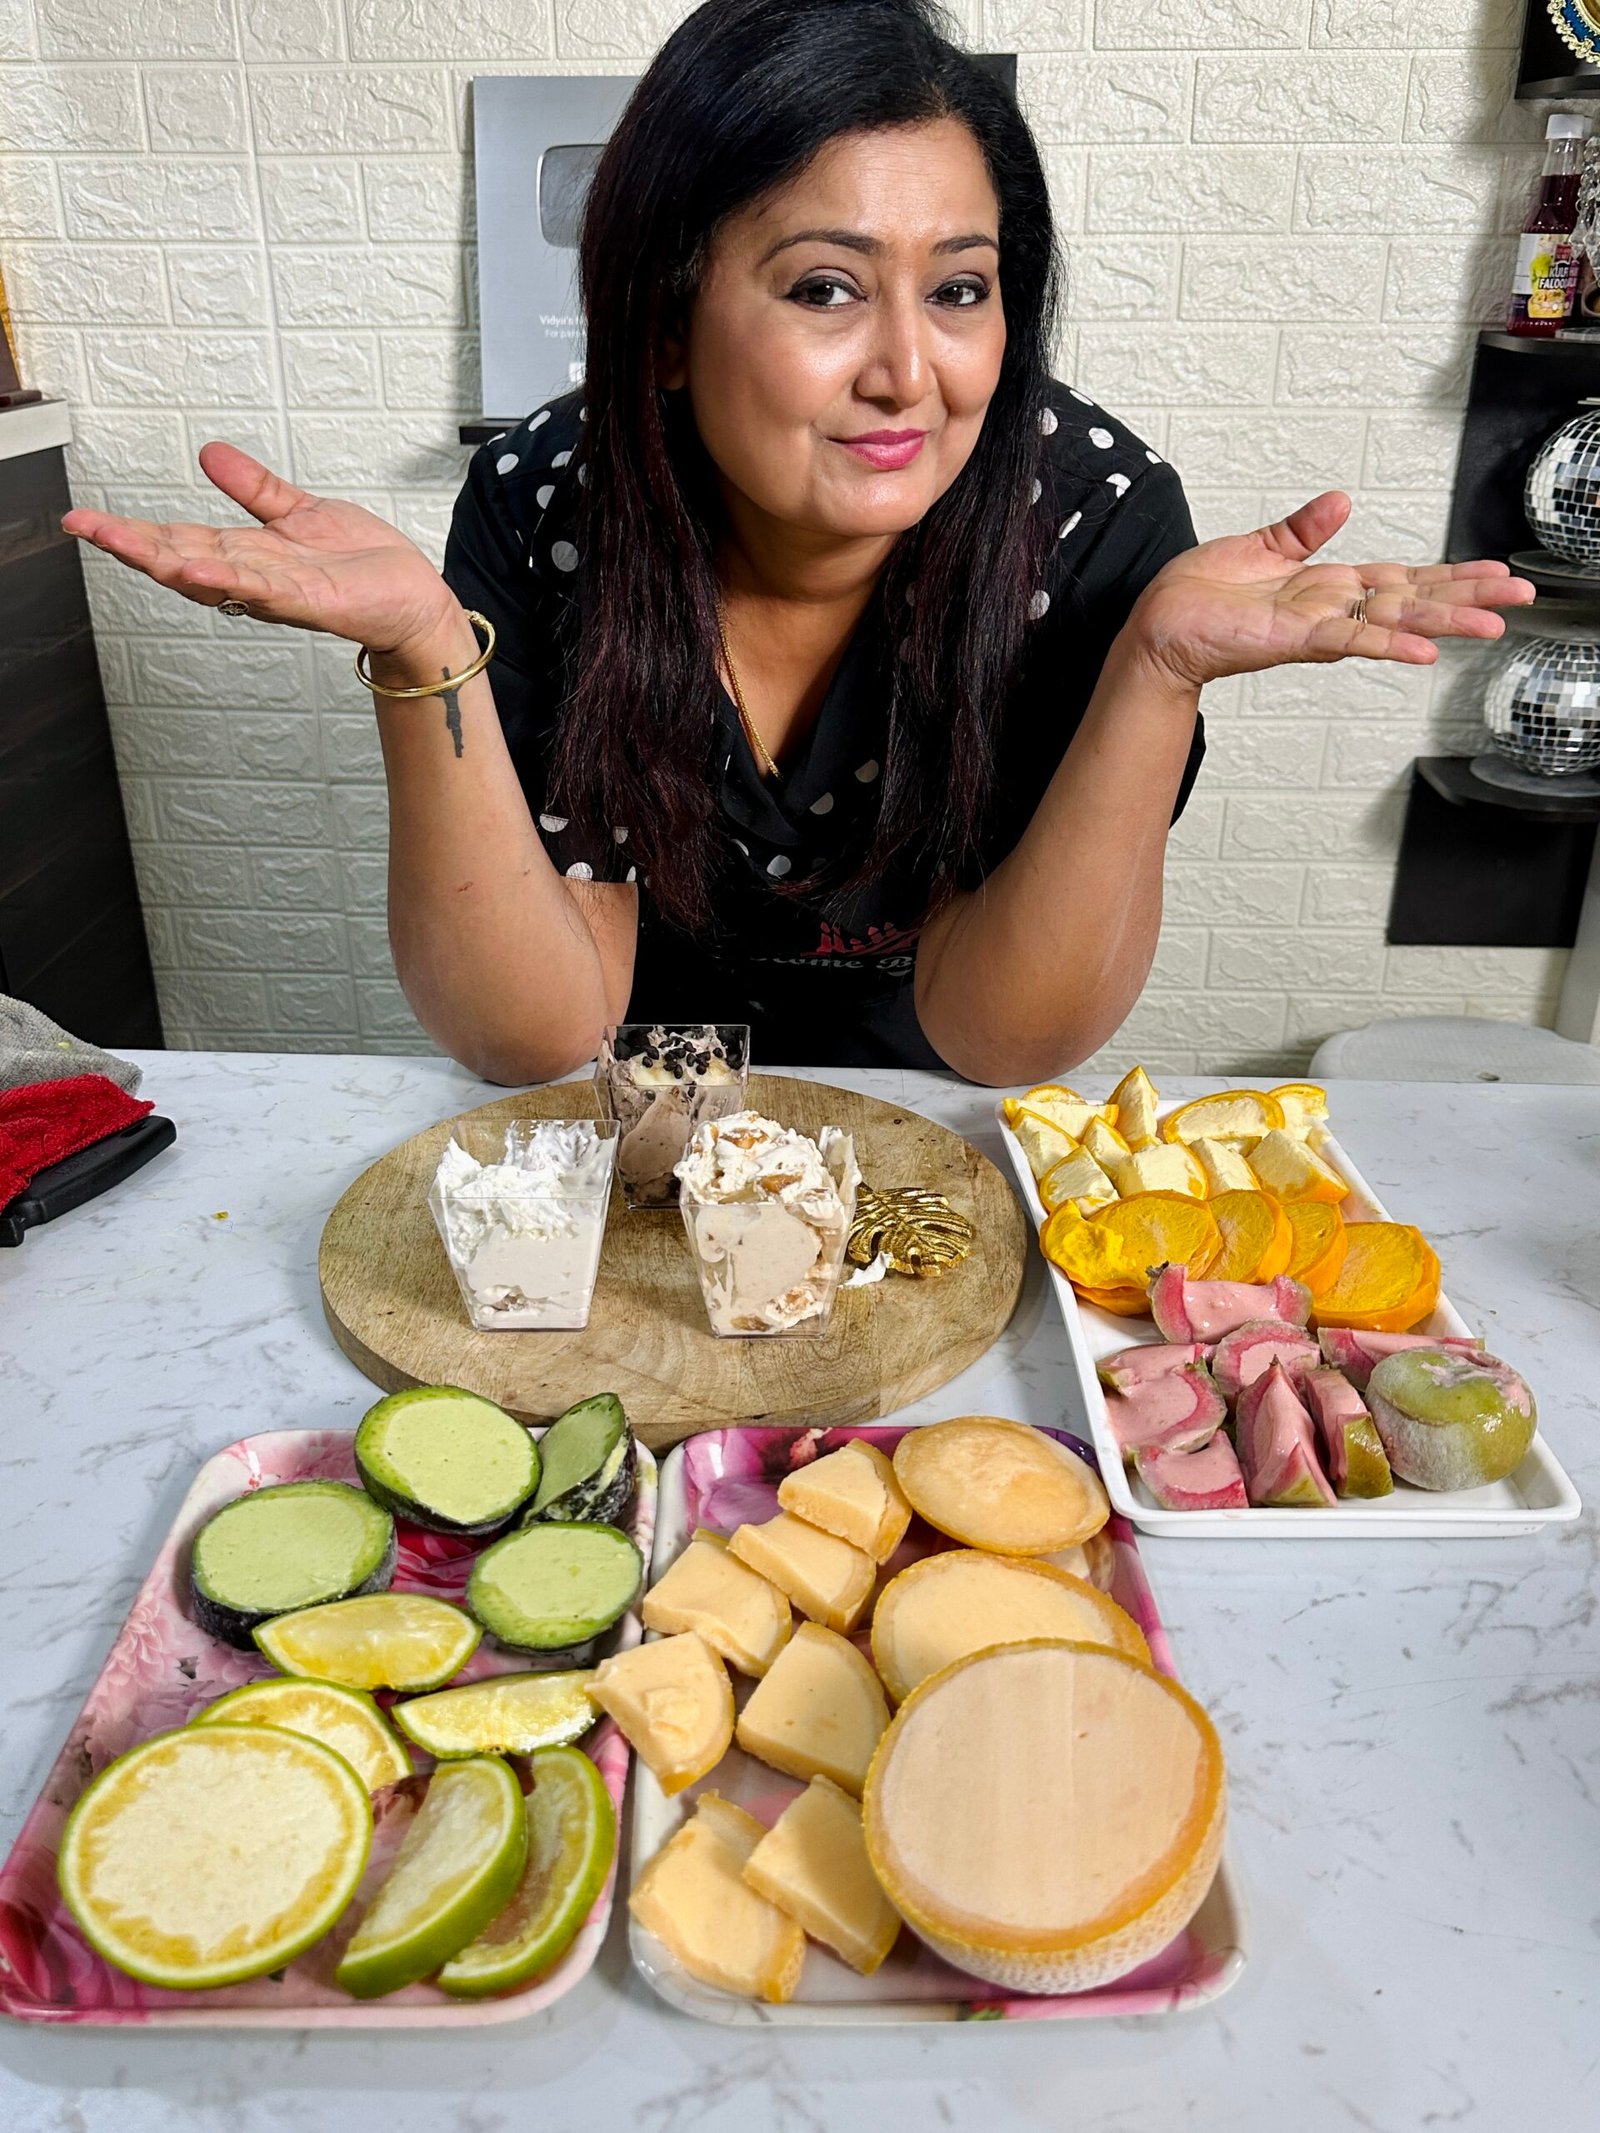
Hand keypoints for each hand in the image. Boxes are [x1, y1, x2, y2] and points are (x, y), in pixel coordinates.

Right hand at [61, 441, 459, 657]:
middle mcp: (253, 577)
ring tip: (123, 544)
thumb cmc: (363, 563)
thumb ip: (254, 487)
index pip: (177, 539)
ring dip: (165, 562)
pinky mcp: (310, 601)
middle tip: (83, 527)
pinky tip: (198, 569)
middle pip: (181, 560)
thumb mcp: (299, 512)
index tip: (84, 519)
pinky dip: (229, 580)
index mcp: (246, 554)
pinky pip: (262, 590)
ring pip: (212, 578)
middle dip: (131, 545)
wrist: (413, 598)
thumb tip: (209, 453)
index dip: (131, 531)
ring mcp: (278, 593)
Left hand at [1124, 491, 1535, 694]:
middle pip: (1412, 600)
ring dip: (1444, 623)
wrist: (1155, 628)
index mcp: (1325, 586)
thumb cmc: (1196, 597)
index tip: (1494, 573)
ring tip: (1493, 626)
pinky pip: (1347, 640)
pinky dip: (1386, 644)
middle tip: (1521, 601)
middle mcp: (1329, 609)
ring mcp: (1314, 627)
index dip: (1449, 575)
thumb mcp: (1258, 547)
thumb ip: (1303, 528)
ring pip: (1393, 622)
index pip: (1401, 578)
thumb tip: (1342, 501)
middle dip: (1467, 598)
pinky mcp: (1290, 639)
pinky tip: (1424, 651)